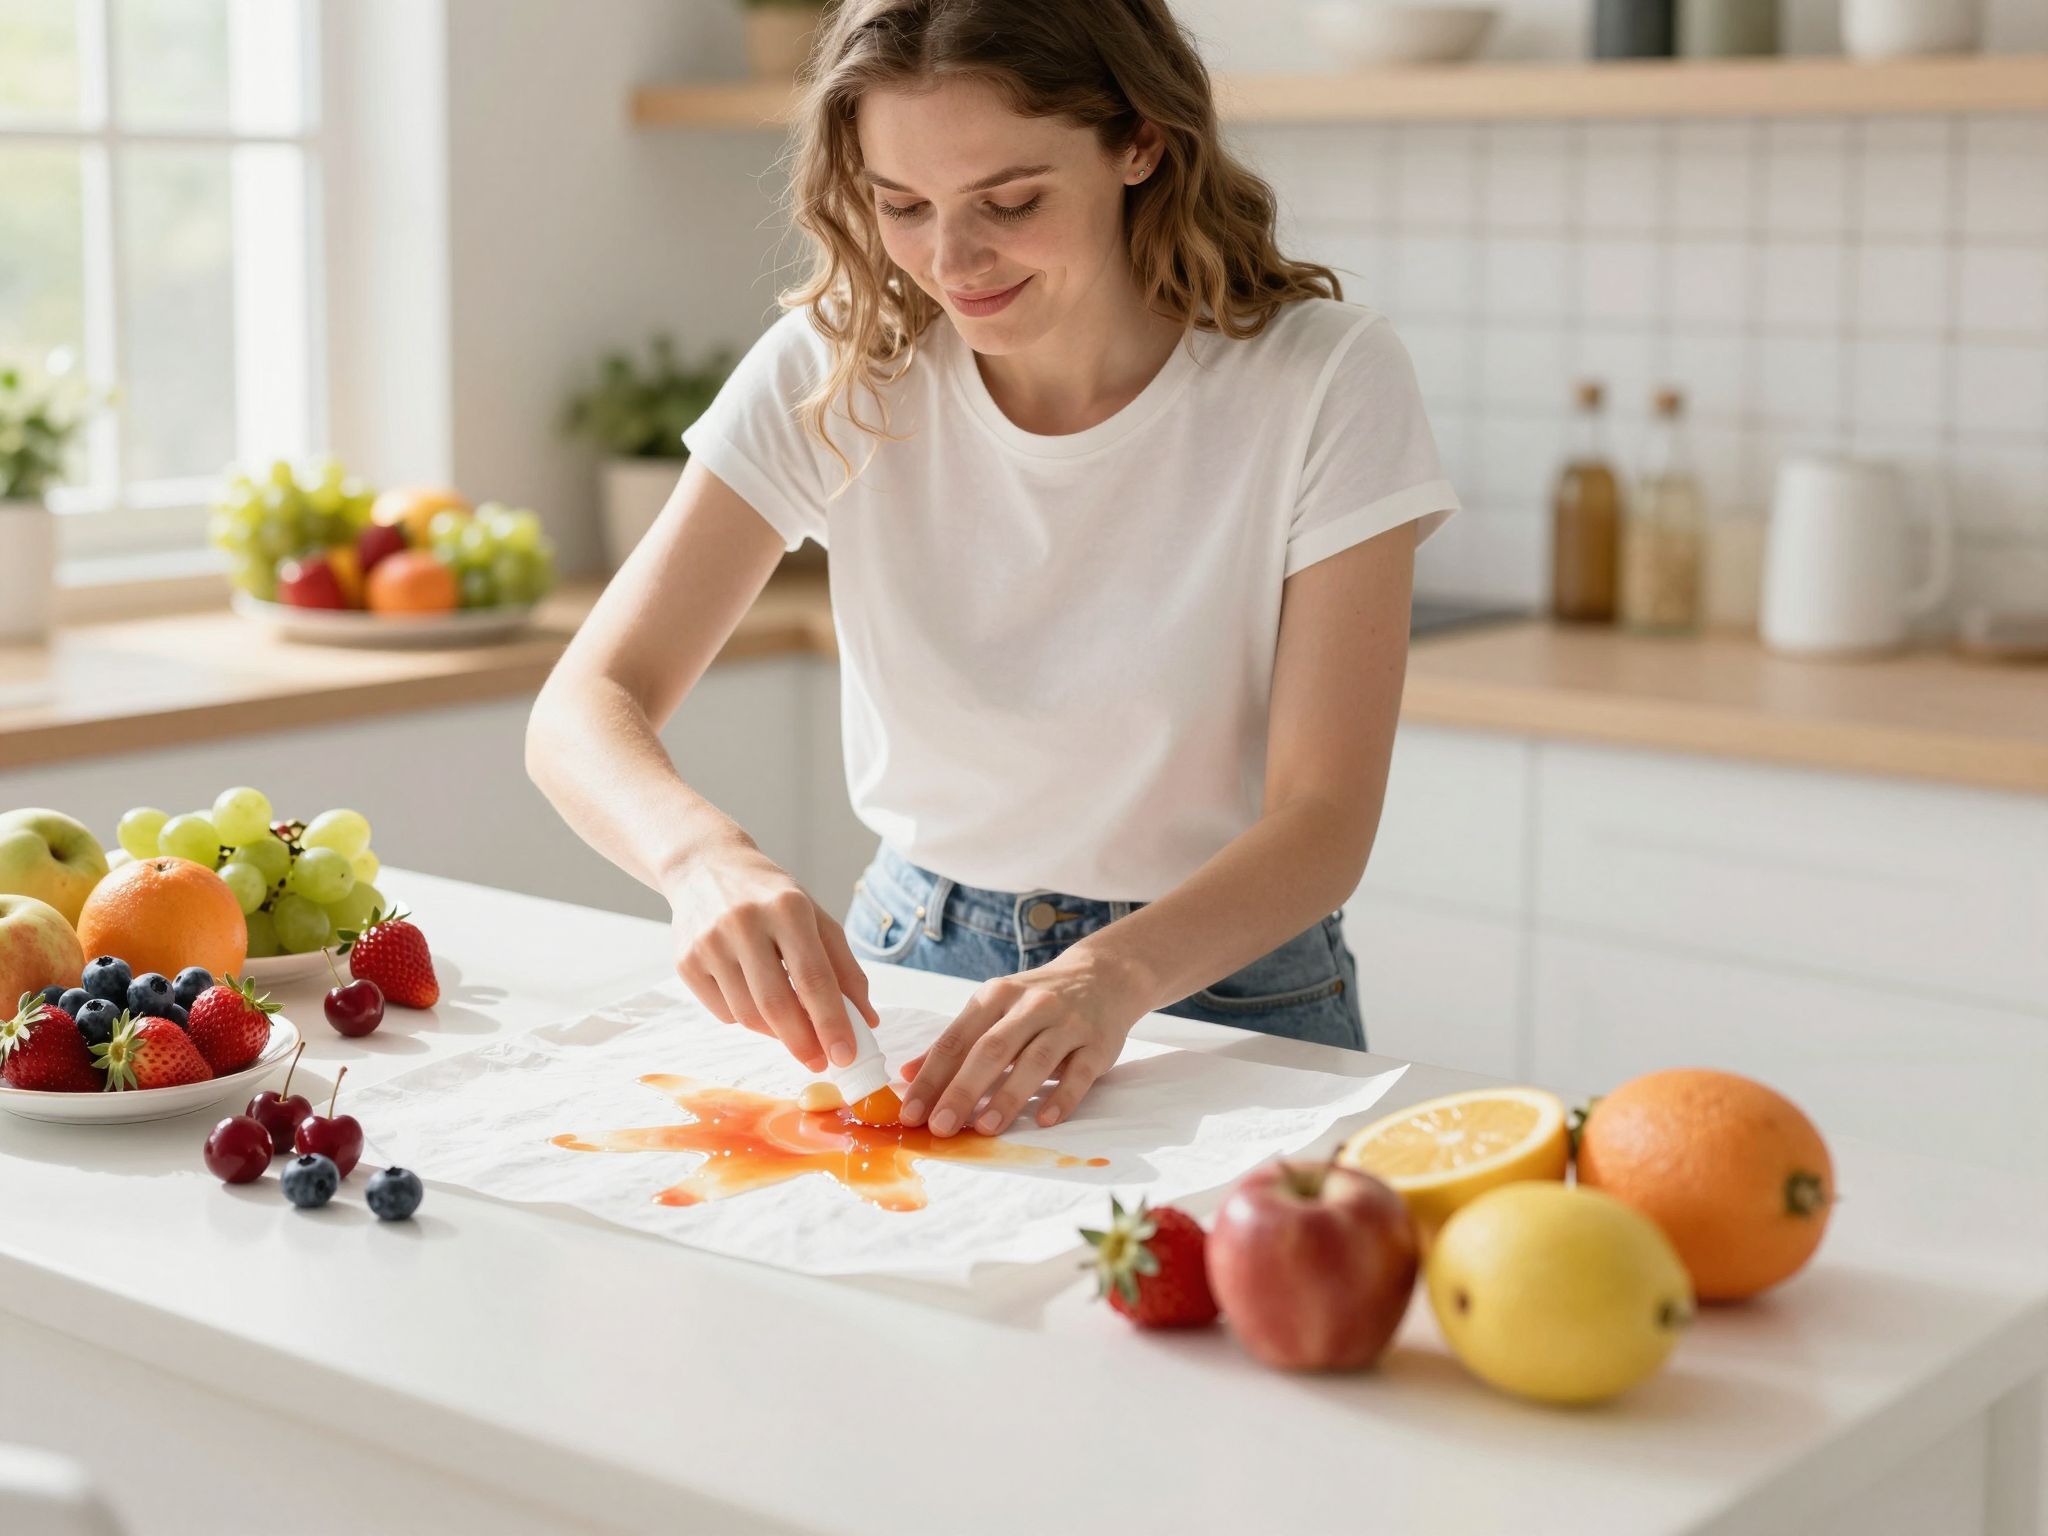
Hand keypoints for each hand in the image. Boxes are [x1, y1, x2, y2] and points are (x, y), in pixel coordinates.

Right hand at [665, 843, 878, 1070]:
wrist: (704, 866)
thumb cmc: (771, 896)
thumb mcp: (815, 917)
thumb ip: (844, 968)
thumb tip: (867, 1020)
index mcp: (787, 908)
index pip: (814, 977)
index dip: (832, 1022)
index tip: (847, 1055)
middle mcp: (744, 923)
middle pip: (777, 1004)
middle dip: (803, 1042)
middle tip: (820, 1061)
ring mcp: (709, 943)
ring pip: (748, 1015)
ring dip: (776, 1033)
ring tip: (791, 1028)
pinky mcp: (685, 962)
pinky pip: (724, 1013)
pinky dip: (747, 1018)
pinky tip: (755, 999)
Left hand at [899, 948, 1142, 1137]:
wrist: (1103, 975)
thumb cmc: (1037, 1000)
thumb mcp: (992, 1008)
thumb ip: (954, 1042)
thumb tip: (907, 1075)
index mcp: (995, 996)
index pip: (956, 1039)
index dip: (931, 1077)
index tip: (911, 1112)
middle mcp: (1030, 1005)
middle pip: (991, 1050)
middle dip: (962, 1090)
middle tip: (940, 1127)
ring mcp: (1067, 1023)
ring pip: (1034, 1061)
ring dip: (1008, 1096)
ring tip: (985, 1129)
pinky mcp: (1098, 1043)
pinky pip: (1079, 1073)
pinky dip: (1062, 1097)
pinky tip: (1044, 1120)